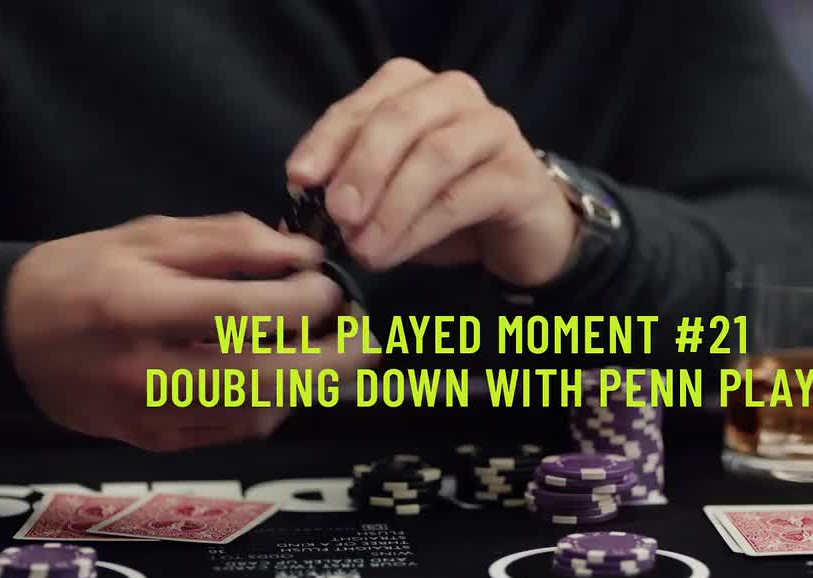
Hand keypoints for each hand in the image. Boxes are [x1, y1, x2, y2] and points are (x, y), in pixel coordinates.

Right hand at [4, 213, 377, 451]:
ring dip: (310, 386)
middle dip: (331, 359)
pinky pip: (236, 432)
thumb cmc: (77, 276)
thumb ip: (228, 242)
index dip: (300, 301)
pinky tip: (287, 376)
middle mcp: (144, 371)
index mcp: (137, 307)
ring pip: (258, 413)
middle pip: (263, 377)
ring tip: (332, 352)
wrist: (7, 337)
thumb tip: (299, 253)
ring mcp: (150, 416)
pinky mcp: (157, 443)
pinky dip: (275, 405)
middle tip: (365, 334)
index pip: (239, 313)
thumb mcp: (146, 236)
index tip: (330, 284)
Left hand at [286, 58, 579, 287]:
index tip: (299, 179)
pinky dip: (420, 228)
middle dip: (360, 168)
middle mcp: (455, 94)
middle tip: (336, 215)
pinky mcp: (519, 175)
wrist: (519, 235)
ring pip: (433, 156)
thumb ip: (346, 196)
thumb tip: (293, 217)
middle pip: (399, 118)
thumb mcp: (385, 199)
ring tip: (362, 248)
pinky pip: (462, 197)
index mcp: (413, 88)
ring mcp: (493, 129)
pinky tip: (394, 254)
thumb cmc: (443, 207)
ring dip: (390, 206)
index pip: (361, 105)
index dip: (326, 141)